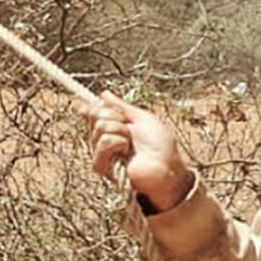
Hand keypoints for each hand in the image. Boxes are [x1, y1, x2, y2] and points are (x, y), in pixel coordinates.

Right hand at [81, 91, 192, 211]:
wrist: (166, 166)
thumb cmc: (160, 145)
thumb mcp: (142, 118)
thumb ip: (121, 106)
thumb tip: (103, 94)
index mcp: (115, 128)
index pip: (94, 113)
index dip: (94, 106)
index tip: (99, 102)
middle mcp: (106, 140)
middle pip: (97, 115)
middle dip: (115, 116)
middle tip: (129, 128)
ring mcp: (102, 154)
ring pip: (100, 126)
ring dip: (120, 130)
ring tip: (130, 143)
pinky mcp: (102, 166)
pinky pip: (102, 141)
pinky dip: (117, 141)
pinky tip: (126, 150)